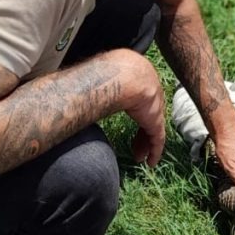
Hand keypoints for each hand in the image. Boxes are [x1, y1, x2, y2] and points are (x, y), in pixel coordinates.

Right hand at [108, 49, 165, 166]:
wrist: (123, 75)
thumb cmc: (108, 71)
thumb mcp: (105, 78)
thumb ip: (99, 86)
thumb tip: (77, 89)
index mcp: (139, 80)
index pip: (140, 102)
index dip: (136, 116)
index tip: (131, 127)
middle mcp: (151, 92)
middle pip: (147, 117)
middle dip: (141, 134)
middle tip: (135, 147)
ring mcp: (155, 106)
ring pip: (152, 130)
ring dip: (145, 144)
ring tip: (139, 157)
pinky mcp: (156, 120)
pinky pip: (157, 139)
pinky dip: (155, 151)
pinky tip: (151, 162)